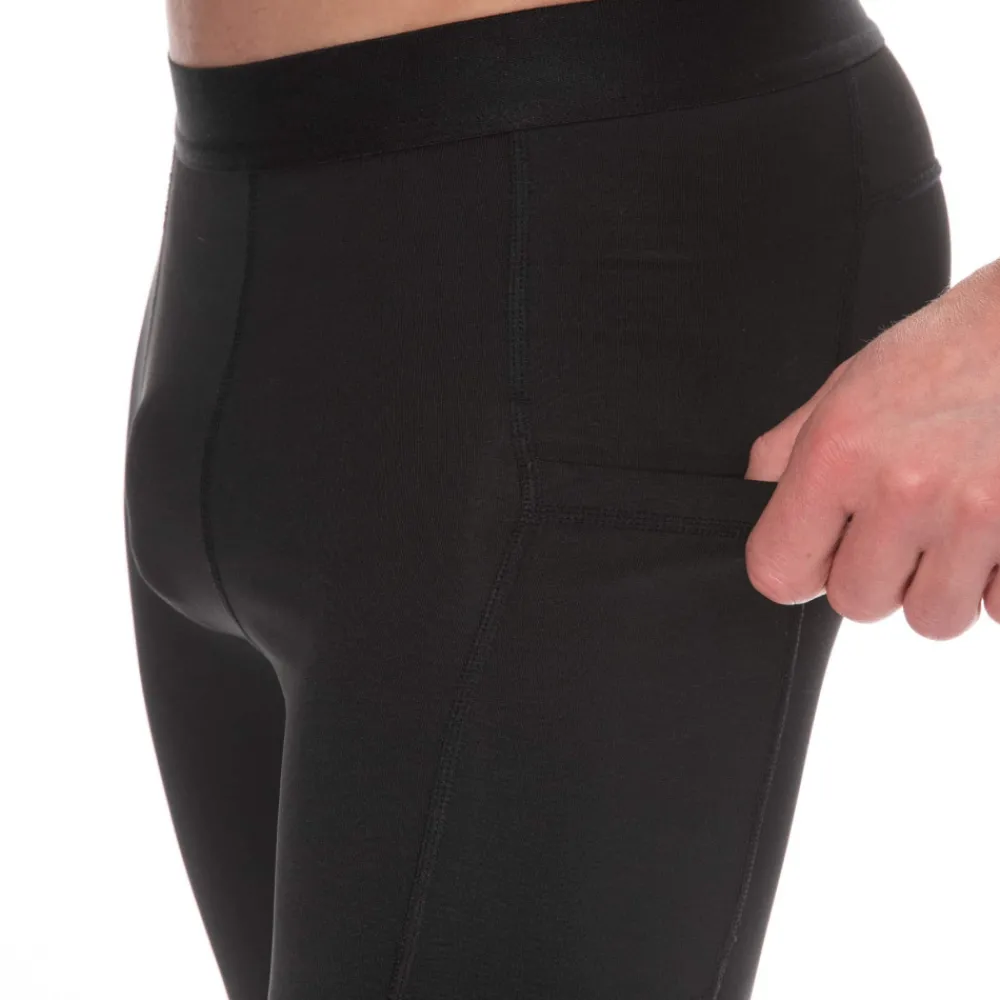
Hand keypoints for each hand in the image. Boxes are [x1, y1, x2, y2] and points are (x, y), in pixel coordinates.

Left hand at [743, 258, 999, 639]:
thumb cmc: (946, 353)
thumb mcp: (844, 388)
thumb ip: (787, 453)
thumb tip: (752, 499)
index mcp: (840, 453)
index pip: (778, 571)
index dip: (797, 566)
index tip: (818, 551)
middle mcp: (904, 488)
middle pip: (856, 603)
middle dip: (875, 575)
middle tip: (901, 525)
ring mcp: (977, 515)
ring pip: (932, 618)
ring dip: (939, 587)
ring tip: (951, 529)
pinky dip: (997, 584)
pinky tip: (995, 532)